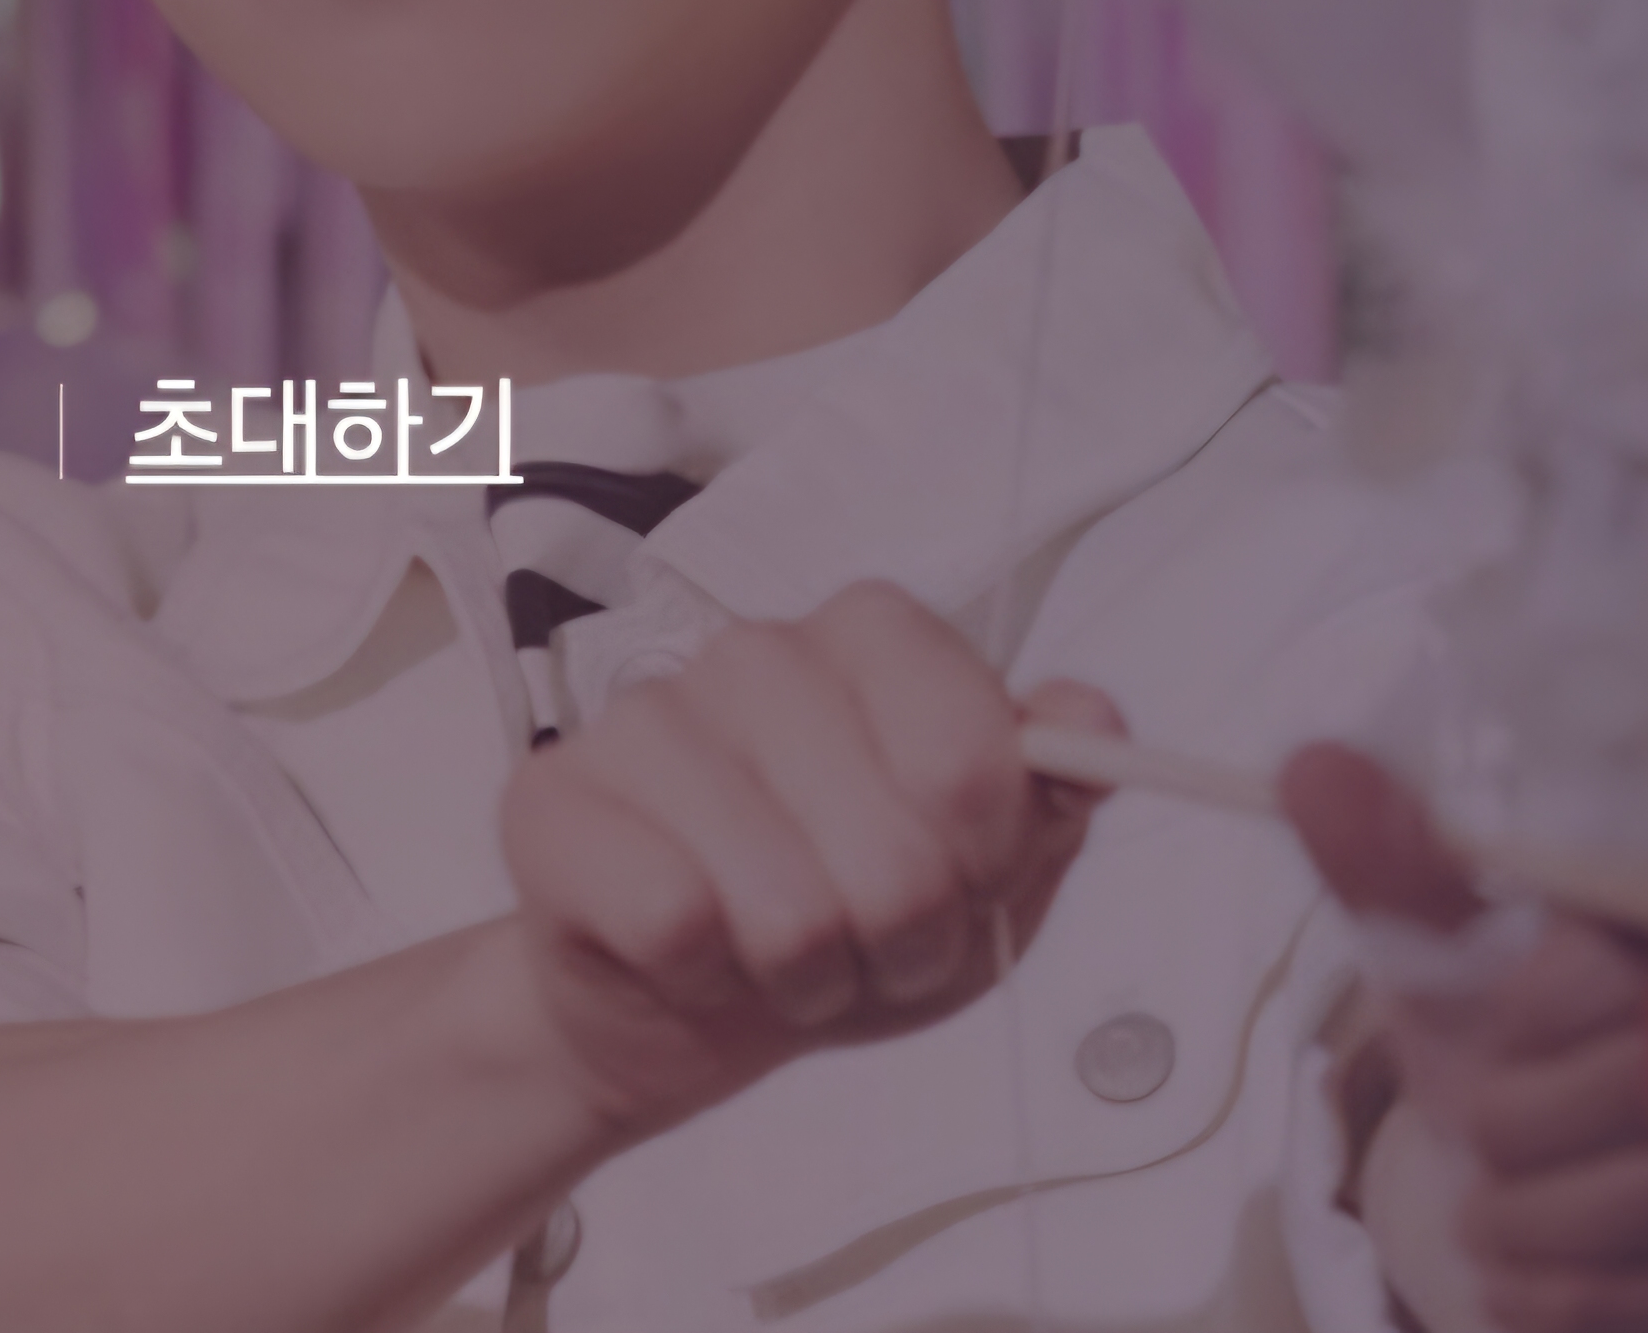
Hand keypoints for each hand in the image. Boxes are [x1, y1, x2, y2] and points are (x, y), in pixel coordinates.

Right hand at [495, 579, 1114, 1143]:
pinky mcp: (552, 801)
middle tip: (871, 949)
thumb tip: (1095, 721)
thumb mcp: (986, 875)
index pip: (974, 752)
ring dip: (808, 978)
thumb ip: (1051, 794)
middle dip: (902, 944)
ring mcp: (645, 718)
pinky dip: (705, 981)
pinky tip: (694, 960)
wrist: (688, 1009)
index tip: (965, 889)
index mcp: (871, 637)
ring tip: (787, 963)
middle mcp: (756, 651)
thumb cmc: (847, 922)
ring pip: (785, 900)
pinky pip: (671, 921)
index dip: (985, 862)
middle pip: (892, 846)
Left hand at [1284, 745, 1647, 1332]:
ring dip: (1552, 1246)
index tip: (1489, 1041)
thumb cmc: (1564, 1074)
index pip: (1635, 952)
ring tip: (1496, 1238)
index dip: (1527, 1012)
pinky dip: (1606, 1314)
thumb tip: (1311, 766)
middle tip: (1475, 1179)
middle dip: (1526, 1149)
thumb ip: (1407, 874)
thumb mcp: (1479, 979)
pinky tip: (1548, 1294)